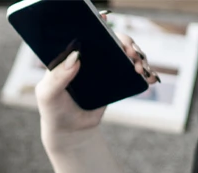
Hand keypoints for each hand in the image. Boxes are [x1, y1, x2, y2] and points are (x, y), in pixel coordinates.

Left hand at [36, 13, 158, 144]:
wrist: (69, 130)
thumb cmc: (53, 109)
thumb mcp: (48, 94)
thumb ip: (57, 76)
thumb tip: (75, 55)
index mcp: (73, 53)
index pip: (87, 31)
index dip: (97, 22)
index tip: (104, 17)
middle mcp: (92, 56)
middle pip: (114, 40)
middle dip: (126, 42)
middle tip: (130, 52)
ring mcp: (106, 67)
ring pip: (128, 54)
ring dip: (139, 56)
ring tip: (139, 68)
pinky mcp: (116, 81)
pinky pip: (134, 73)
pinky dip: (146, 73)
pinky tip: (150, 78)